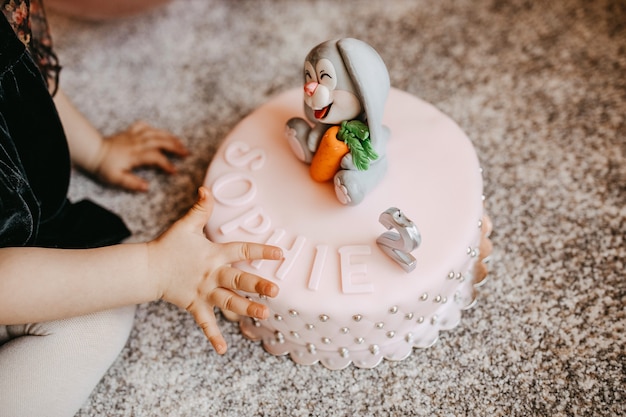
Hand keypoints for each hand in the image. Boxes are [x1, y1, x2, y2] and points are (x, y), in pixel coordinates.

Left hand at [94, 121, 188, 190]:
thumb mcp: (116, 179)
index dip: (166, 164)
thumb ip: (132, 183)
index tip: (174, 171)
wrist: (92, 151)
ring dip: (170, 137)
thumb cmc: (104, 166)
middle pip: (160, 141)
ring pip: (155, 132)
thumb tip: (147, 187)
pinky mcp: (130, 132)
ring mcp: (134, 136)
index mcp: (135, 154)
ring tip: (181, 143)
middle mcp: (137, 143)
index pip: (156, 157)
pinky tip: (159, 133)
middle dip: (175, 146)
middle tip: (186, 153)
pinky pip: (144, 126)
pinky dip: (153, 128)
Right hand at [148, 187, 281, 353]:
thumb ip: (201, 209)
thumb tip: (206, 189)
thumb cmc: (169, 246)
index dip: (261, 250)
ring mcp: (204, 291)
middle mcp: (213, 274)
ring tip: (264, 315)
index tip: (280, 253)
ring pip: (228, 301)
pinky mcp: (194, 304)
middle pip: (238, 279)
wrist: (148, 267)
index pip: (242, 250)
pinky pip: (205, 322)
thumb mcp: (186, 225)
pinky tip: (223, 349)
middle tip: (275, 291)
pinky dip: (213, 336)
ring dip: (246, 308)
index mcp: (215, 254)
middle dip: (257, 285)